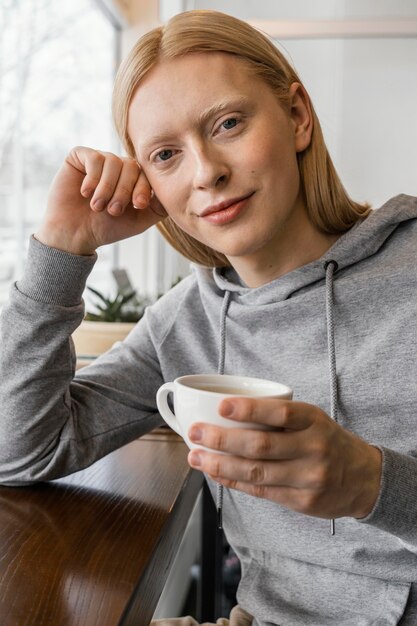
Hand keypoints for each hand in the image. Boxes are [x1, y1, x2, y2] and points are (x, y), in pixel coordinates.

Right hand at [35, 146, 166, 254]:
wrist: (75, 234)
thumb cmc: (106, 228)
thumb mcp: (139, 221)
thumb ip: (158, 207)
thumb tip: (171, 191)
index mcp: (132, 179)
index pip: (145, 174)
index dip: (144, 188)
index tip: (138, 206)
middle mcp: (117, 167)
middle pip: (131, 166)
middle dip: (124, 190)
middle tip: (113, 210)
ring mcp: (99, 160)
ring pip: (113, 162)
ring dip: (106, 188)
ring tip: (97, 206)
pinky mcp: (79, 157)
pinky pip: (94, 158)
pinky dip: (92, 178)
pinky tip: (85, 193)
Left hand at [188, 398, 381, 519]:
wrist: (364, 479)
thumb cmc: (327, 441)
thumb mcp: (313, 419)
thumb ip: (278, 416)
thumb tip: (225, 412)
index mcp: (314, 421)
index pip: (279, 413)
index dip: (248, 410)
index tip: (220, 406)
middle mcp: (313, 449)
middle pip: (260, 446)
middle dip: (222, 439)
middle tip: (195, 432)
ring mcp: (308, 478)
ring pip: (255, 472)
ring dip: (219, 464)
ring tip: (196, 456)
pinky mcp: (302, 502)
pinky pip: (260, 490)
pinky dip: (233, 481)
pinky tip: (215, 472)